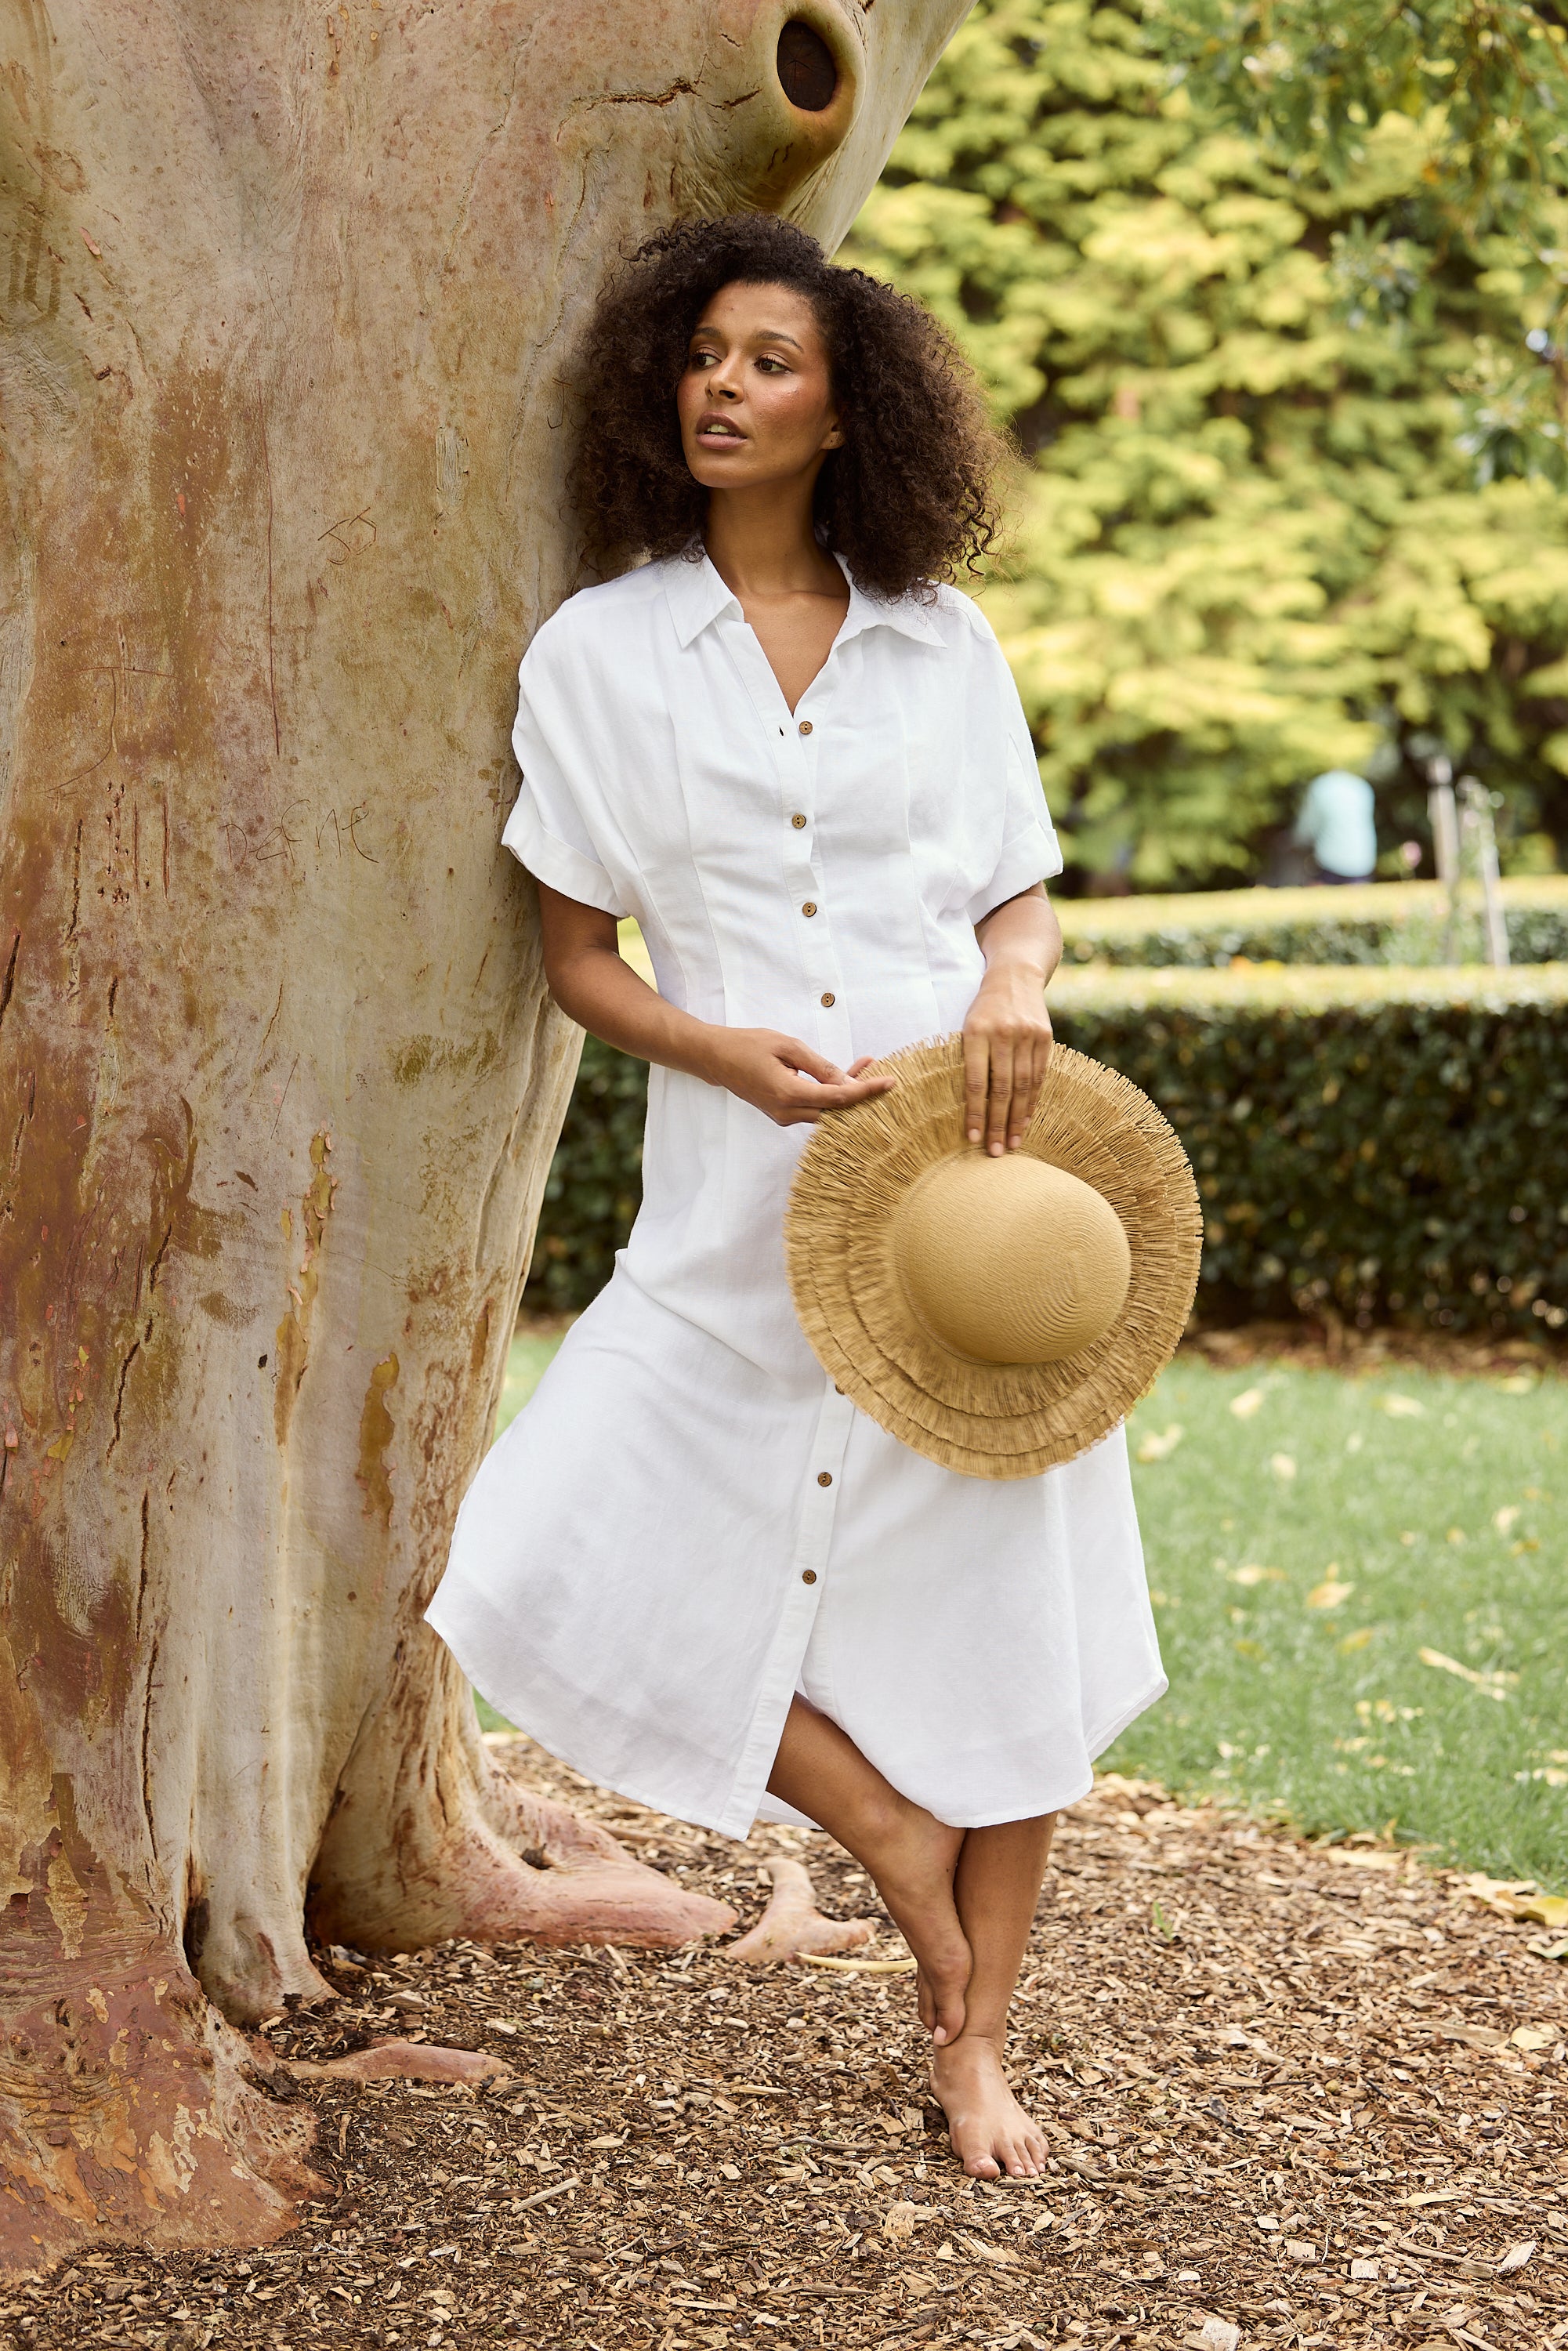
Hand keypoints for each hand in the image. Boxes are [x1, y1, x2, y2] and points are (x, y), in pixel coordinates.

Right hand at [700, 1029, 894, 1126]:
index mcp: (788, 1094)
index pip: (837, 1099)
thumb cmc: (749, 1046)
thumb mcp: (788, 1046)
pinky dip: (830, 1094)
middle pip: (835, 1112)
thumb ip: (820, 1066)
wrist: (716, 1058)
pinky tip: (842, 1076)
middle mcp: (786, 1113)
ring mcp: (783, 1117)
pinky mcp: (782, 1115)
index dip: (866, 1091)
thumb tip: (848, 1081)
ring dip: (846, 1092)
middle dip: (860, 1093)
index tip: (889, 1082)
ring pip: (826, 1112)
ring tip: (863, 1066)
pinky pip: (814, 1109)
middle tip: (879, 1070)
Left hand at [962, 973, 1052, 1155]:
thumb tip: (968, 1106)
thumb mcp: (967, 1025)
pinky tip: (1026, 1121)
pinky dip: (1032, 1101)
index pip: (976, 1082)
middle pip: (1002, 1089)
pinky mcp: (1045, 1037)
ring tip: (1011, 1143)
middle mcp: (1003, 1034)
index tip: (972, 1138)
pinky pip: (1038, 1076)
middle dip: (997, 1123)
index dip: (975, 1113)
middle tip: (995, 1152)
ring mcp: (1027, 1035)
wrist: (1015, 975)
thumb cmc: (983, 1008)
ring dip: (1017, 1119)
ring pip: (1023, 1086)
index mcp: (976, 1031)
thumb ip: (969, 1059)